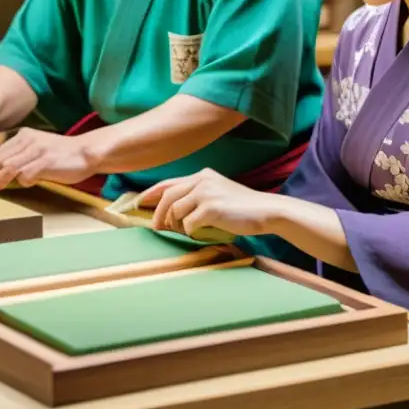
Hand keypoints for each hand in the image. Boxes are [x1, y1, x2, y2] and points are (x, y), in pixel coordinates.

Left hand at [0, 128, 96, 191]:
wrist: (86, 152)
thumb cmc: (61, 156)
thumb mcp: (37, 150)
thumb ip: (20, 156)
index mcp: (24, 135)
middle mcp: (29, 140)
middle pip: (0, 159)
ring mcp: (37, 150)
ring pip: (9, 166)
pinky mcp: (46, 162)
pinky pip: (27, 174)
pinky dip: (22, 182)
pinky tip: (25, 185)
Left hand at [137, 169, 286, 237]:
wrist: (267, 211)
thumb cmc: (243, 207)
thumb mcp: (218, 192)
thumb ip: (198, 195)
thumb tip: (172, 211)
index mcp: (202, 175)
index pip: (169, 183)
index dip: (151, 193)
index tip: (140, 202)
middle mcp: (202, 180)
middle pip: (167, 197)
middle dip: (158, 214)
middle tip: (157, 227)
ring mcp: (206, 193)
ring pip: (175, 211)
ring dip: (175, 225)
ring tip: (182, 231)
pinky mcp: (211, 208)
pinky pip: (188, 224)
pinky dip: (190, 231)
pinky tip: (199, 232)